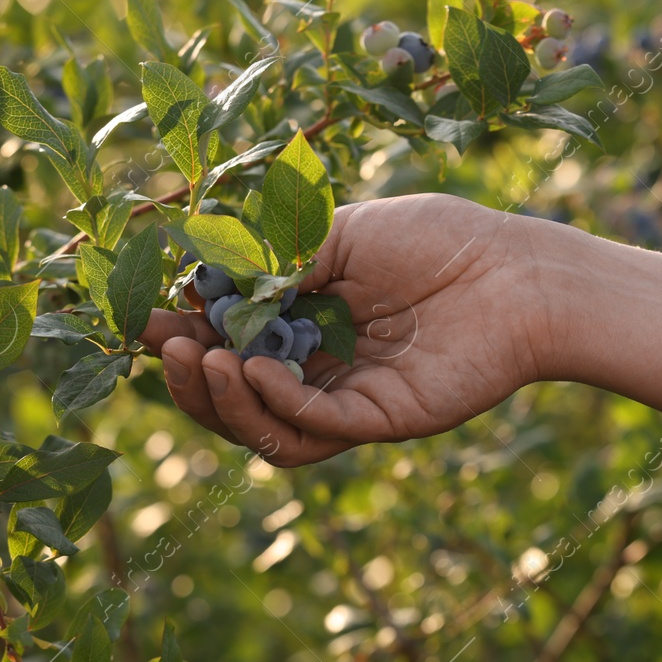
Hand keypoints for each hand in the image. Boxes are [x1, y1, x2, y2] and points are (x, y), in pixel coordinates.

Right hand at [140, 193, 563, 465]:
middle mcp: (322, 368)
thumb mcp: (341, 232)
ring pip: (267, 427)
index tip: (147, 318)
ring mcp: (350, 400)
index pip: (229, 344)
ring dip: (222, 400)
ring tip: (198, 359)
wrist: (514, 273)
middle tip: (160, 346)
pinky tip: (252, 371)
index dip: (185, 337)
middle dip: (189, 376)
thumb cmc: (438, 241)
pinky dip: (275, 406)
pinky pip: (314, 429)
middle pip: (236, 397)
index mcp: (307, 322)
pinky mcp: (381, 420)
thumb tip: (202, 279)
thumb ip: (277, 257)